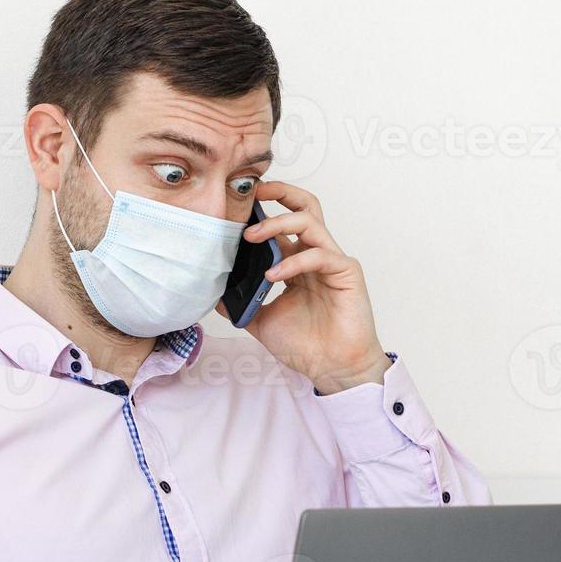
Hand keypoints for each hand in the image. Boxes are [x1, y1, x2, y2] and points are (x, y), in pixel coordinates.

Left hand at [218, 181, 390, 394]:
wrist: (332, 369)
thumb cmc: (305, 345)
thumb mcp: (261, 319)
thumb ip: (242, 302)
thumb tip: (213, 290)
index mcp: (297, 262)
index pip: (283, 224)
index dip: (264, 209)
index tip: (238, 204)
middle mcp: (315, 255)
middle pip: (305, 207)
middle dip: (281, 192)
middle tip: (253, 195)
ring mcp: (333, 261)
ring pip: (309, 222)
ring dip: (278, 223)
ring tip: (251, 237)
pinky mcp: (347, 272)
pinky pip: (319, 254)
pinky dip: (293, 261)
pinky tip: (273, 274)